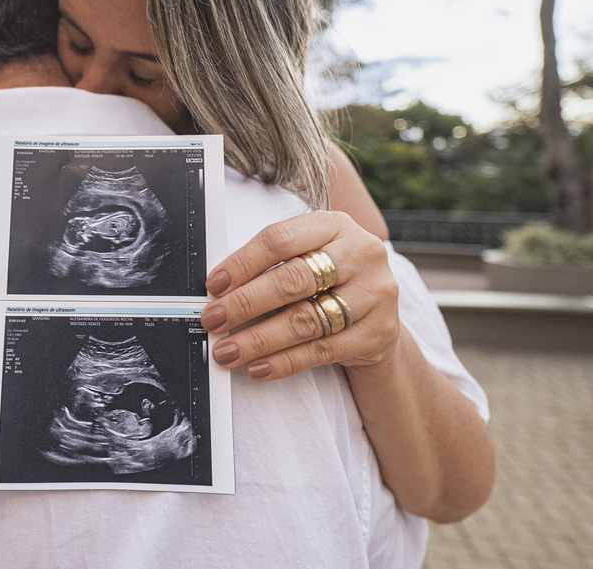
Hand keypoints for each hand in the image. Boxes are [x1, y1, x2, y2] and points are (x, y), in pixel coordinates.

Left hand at [200, 211, 399, 380]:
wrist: (379, 318)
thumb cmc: (330, 282)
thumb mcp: (310, 257)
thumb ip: (272, 264)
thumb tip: (219, 289)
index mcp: (335, 225)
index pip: (280, 239)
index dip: (242, 263)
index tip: (214, 285)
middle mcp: (361, 254)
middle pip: (292, 280)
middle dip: (245, 303)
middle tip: (213, 319)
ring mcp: (374, 294)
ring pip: (305, 320)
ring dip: (258, 339)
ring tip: (227, 351)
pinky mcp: (377, 334)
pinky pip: (321, 351)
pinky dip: (285, 362)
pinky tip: (257, 368)